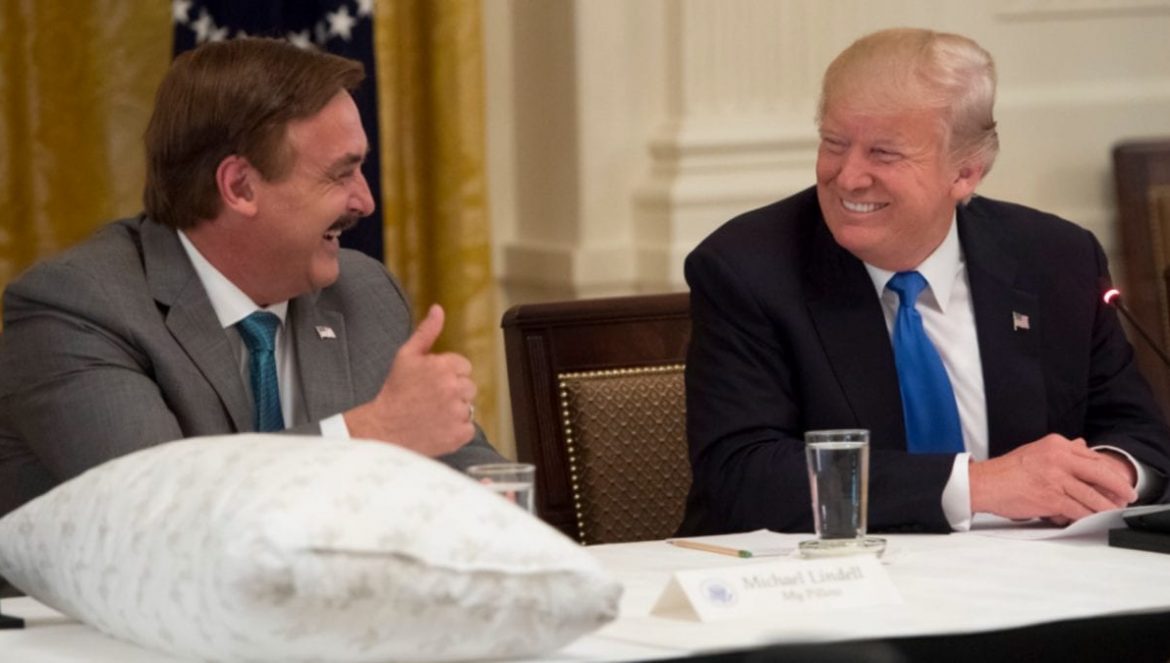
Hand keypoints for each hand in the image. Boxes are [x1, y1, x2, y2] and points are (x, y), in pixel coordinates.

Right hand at [345, 304, 476, 456]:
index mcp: (444, 367)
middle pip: (469, 387)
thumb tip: (438, 310)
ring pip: (469, 407)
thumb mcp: (406, 356)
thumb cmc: (395, 391)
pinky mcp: (459, 434)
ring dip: (455, 410)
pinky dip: (457, 430)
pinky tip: (438, 427)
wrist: (383, 429)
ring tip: (432, 413)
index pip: (464, 367)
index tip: (432, 383)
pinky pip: (468, 428)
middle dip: (454, 391)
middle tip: (431, 399)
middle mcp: (454, 388)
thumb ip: (426, 332)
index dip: (448, 374)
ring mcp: (457, 412)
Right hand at [969, 434, 1137, 523]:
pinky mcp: (1050, 498)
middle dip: (1118, 487)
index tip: (1118, 481)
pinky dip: (1088, 516)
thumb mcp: (1036, 451)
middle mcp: (1058, 458)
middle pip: (1099, 473)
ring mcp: (1055, 478)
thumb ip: (1061, 450)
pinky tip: (1093, 519)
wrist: (984, 483)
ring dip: (1106, 506)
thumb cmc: (1007, 471)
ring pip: (1091, 494)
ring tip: (1113, 512)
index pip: (1092, 457)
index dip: (1109, 472)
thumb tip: (1083, 446)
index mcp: (1056, 444)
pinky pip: (1078, 509)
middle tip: (1127, 496)